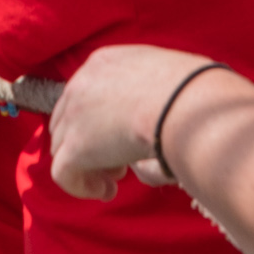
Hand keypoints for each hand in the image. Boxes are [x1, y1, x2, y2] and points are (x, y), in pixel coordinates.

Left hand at [46, 42, 214, 200]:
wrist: (183, 102)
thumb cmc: (191, 89)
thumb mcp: (163, 74)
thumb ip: (148, 89)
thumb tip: (155, 115)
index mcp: (102, 62)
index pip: (83, 96)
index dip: (97, 122)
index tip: (122, 138)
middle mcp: (80, 83)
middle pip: (67, 121)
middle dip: (90, 145)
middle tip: (119, 163)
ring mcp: (74, 115)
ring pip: (62, 147)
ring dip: (88, 167)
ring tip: (115, 180)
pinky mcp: (75, 147)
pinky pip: (63, 173)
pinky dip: (81, 187)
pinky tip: (107, 191)